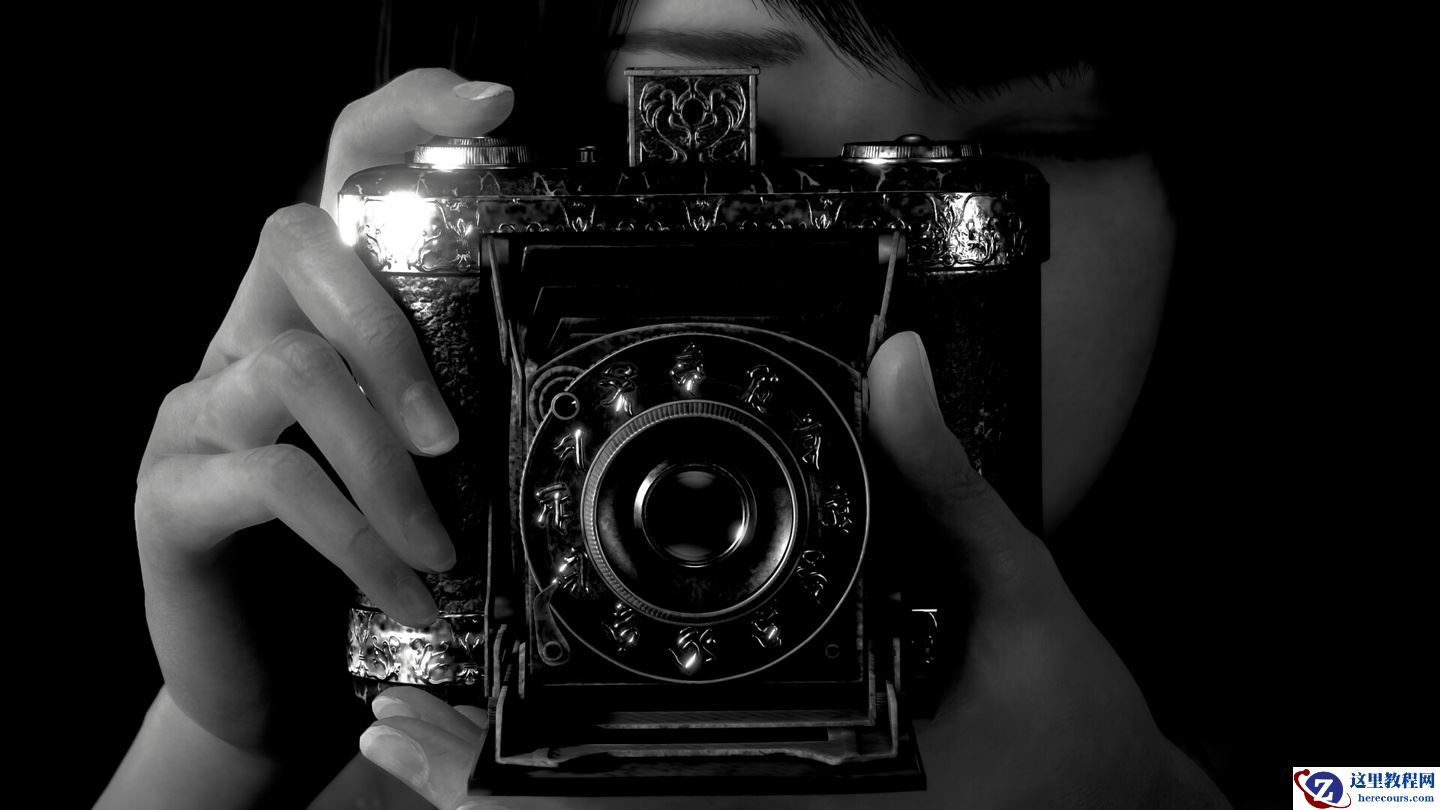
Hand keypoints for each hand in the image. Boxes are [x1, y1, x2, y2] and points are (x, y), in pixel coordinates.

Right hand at [131, 69, 512, 757]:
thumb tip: (553, 366)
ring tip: (441, 550)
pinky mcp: (170, 493)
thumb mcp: (416, 468)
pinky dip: (358, 537)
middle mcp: (239, 339)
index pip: (339, 174)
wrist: (271, 683)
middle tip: (453, 439)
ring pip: (293, 369)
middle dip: (391, 328)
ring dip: (387, 467)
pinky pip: (274, 479)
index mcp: (310, 317)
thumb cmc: (361, 559)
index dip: (407, 118)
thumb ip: (450, 400)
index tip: (499, 106)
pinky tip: (407, 593)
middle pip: (296, 242)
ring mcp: (194, 411)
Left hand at [355, 333, 1230, 808]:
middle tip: (396, 732)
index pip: (648, 798)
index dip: (517, 781)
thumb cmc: (1078, 727)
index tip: (420, 729)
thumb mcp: (1018, 594)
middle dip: (490, 791)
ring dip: (530, 795)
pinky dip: (600, 789)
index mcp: (839, 783)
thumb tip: (892, 367)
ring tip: (431, 747)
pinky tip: (546, 758)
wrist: (1116, 802)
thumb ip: (943, 482)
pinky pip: (684, 808)